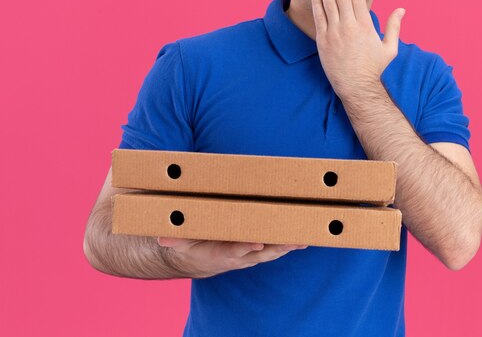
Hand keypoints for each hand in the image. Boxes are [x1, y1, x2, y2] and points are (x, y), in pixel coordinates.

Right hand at [157, 237, 306, 278]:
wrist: (195, 259)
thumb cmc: (188, 245)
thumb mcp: (178, 242)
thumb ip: (174, 239)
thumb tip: (163, 237)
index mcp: (217, 254)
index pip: (232, 251)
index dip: (244, 248)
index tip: (256, 244)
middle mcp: (236, 258)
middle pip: (259, 253)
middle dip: (276, 246)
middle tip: (291, 238)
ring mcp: (247, 257)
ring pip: (270, 252)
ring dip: (286, 246)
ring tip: (302, 237)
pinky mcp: (255, 254)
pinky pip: (273, 249)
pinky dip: (287, 245)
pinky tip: (301, 238)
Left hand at [311, 0, 404, 99]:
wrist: (356, 88)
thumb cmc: (374, 69)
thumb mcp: (389, 48)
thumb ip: (394, 27)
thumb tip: (401, 9)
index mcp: (365, 25)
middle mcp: (349, 26)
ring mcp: (334, 33)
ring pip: (328, 3)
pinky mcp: (323, 41)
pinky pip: (319, 17)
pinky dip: (317, 2)